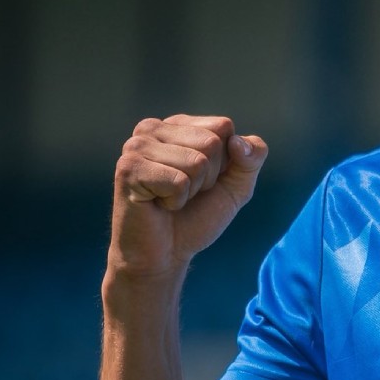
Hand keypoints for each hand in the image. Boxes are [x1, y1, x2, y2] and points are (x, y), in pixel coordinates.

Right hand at [109, 115, 267, 279]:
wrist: (165, 254)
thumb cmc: (197, 217)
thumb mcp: (237, 185)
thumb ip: (252, 157)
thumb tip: (237, 140)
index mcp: (178, 125)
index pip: (224, 126)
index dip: (225, 161)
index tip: (203, 179)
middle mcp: (153, 128)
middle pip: (212, 142)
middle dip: (208, 177)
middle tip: (185, 192)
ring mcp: (136, 146)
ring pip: (197, 161)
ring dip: (192, 190)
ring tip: (170, 198)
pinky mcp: (128, 169)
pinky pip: (179, 181)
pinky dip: (176, 201)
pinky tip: (158, 204)